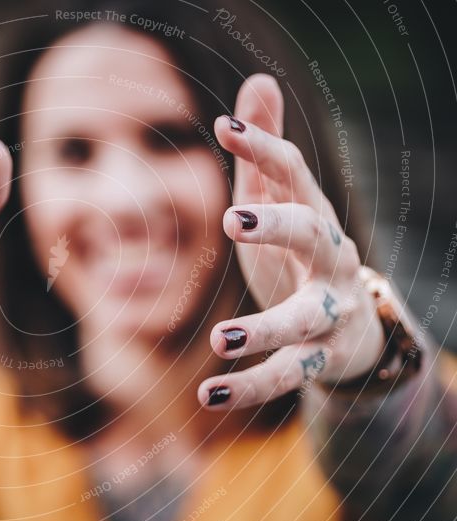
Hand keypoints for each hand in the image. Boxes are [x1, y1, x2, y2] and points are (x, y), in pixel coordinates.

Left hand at [197, 74, 384, 408]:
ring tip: (220, 339)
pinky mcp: (320, 359)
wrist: (355, 328)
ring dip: (263, 329)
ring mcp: (329, 312)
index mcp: (314, 215)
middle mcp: (331, 259)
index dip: (262, 147)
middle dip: (278, 225)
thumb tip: (256, 83)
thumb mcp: (282, 203)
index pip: (292, 173)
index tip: (222, 126)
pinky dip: (249, 388)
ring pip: (303, 320)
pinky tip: (208, 396)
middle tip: (231, 219)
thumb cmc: (301, 256)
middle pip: (313, 235)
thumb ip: (265, 154)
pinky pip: (287, 376)